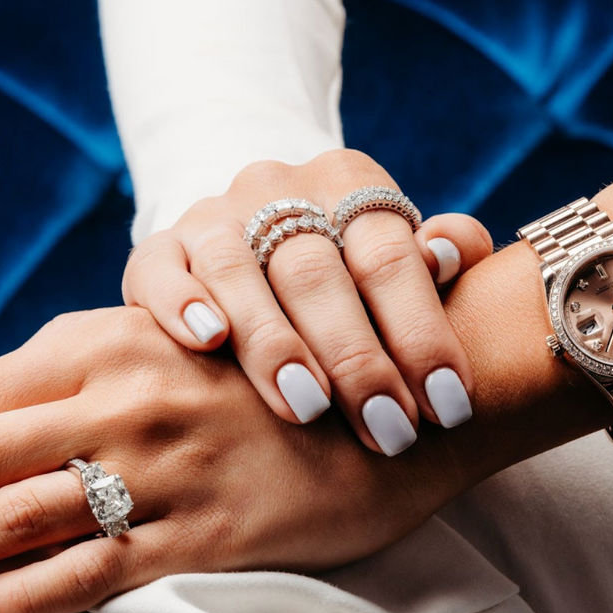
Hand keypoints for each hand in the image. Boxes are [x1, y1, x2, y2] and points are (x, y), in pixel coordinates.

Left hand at [0, 307, 470, 612]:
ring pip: (20, 515)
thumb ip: (100, 360)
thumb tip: (6, 402)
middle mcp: (130, 399)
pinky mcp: (203, 532)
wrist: (388, 400)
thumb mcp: (182, 337)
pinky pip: (91, 572)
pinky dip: (22, 597)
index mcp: (119, 339)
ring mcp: (164, 468)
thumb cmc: (276, 368)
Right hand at [122, 149, 493, 454]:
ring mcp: (214, 217)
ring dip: (273, 342)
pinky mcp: (161, 248)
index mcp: (349, 181)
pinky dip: (181, 303)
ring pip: (237, 270)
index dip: (422, 331)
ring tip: (308, 407)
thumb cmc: (350, 265)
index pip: (390, 255)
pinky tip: (208, 341)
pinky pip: (161, 268)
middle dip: (356, 357)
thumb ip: (441, 252)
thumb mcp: (399, 251)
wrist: (258, 230)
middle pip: (316, 271)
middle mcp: (278, 190)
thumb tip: (451, 253)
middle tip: (388, 430)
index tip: (450, 406)